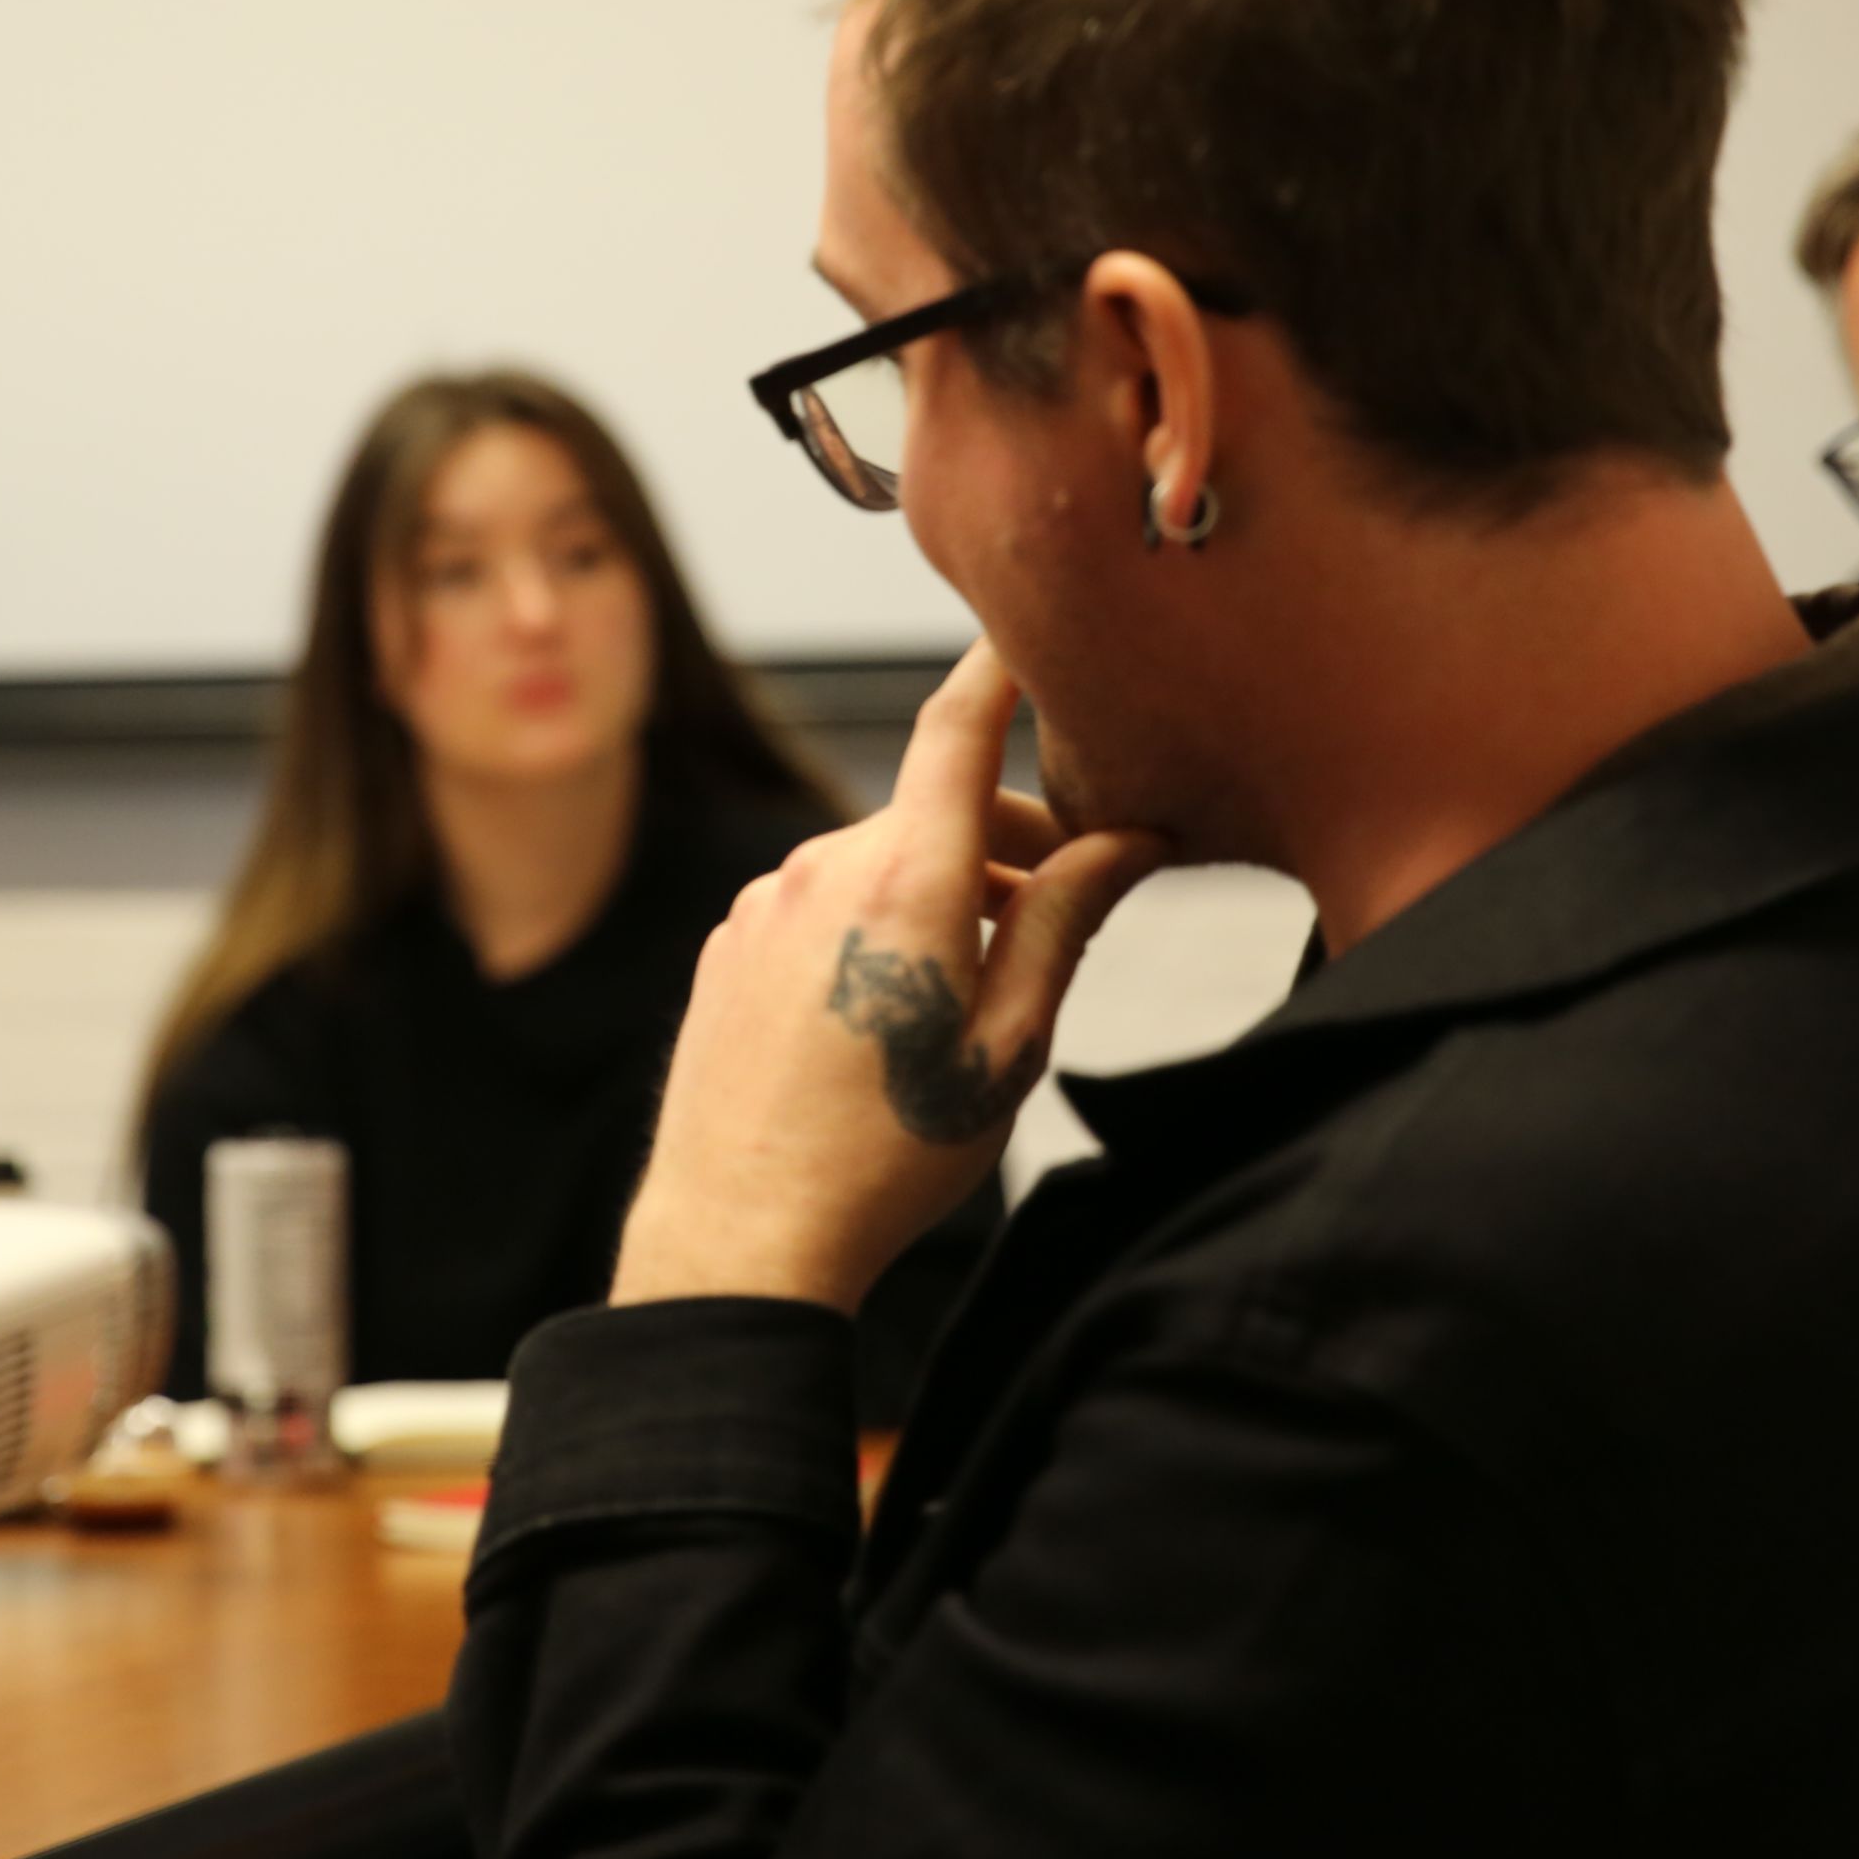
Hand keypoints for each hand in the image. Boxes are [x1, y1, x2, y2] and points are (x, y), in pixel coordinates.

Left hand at [614, 641, 1167, 1313]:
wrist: (740, 1235)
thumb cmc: (887, 1154)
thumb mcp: (1010, 1043)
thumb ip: (1068, 923)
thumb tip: (1131, 842)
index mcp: (906, 877)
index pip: (960, 721)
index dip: (1004, 661)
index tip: (1035, 623)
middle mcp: (822, 864)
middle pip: (937, 807)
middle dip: (1007, 843)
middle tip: (1058, 919)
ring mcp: (764, 899)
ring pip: (880, 860)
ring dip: (938, 892)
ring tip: (966, 995)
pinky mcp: (728, 938)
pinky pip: (821, 902)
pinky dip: (871, 924)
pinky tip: (882, 1014)